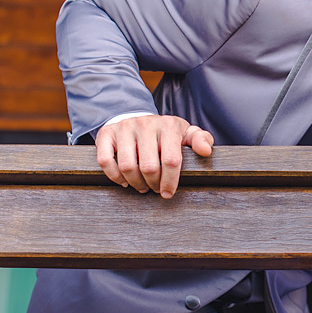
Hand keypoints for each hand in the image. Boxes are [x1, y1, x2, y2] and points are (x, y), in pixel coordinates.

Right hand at [95, 114, 213, 198]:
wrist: (139, 119)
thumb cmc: (166, 132)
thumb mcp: (186, 133)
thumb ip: (200, 140)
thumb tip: (206, 151)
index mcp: (168, 125)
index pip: (171, 160)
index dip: (170, 182)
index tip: (167, 193)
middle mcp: (146, 124)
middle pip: (149, 167)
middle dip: (153, 184)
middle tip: (154, 188)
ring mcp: (125, 127)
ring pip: (127, 166)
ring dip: (135, 183)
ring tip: (142, 186)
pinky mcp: (107, 133)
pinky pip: (106, 161)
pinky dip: (114, 176)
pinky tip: (124, 180)